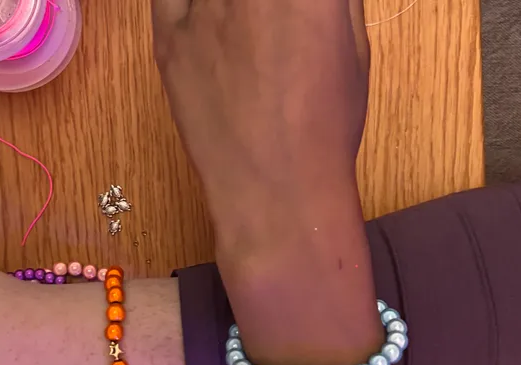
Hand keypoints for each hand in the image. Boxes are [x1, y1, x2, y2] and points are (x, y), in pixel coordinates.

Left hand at [151, 0, 370, 247]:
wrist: (276, 189)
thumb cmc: (327, 125)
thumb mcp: (353, 45)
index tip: (291, 4)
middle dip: (261, 1)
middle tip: (264, 15)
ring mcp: (205, 6)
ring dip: (228, 5)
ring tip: (238, 23)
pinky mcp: (168, 35)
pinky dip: (188, 0)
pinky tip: (206, 13)